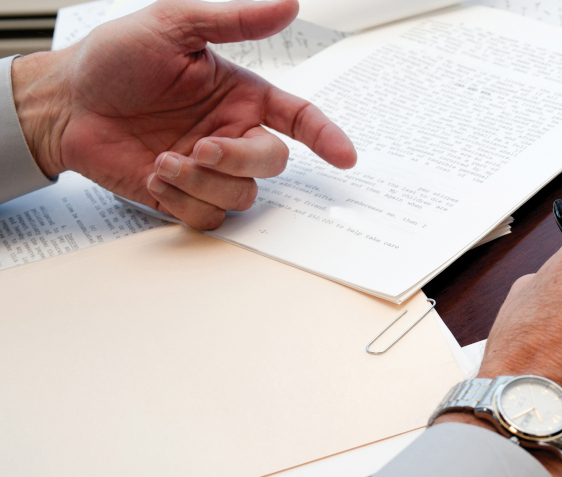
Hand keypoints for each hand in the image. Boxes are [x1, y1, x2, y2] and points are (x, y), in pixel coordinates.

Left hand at [10, 0, 355, 229]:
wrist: (63, 102)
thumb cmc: (114, 59)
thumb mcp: (174, 24)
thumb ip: (234, 20)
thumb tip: (289, 5)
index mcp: (241, 96)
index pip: (299, 118)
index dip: (327, 136)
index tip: (344, 157)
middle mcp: (231, 134)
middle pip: (271, 163)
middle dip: (239, 159)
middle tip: (199, 147)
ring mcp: (209, 169)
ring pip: (243, 195)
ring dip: (205, 181)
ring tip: (166, 160)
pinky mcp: (183, 196)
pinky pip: (209, 216)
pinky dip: (184, 200)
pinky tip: (156, 176)